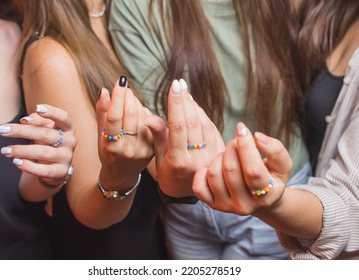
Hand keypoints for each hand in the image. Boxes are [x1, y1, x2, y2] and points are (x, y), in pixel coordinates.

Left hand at [0, 104, 75, 187]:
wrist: (56, 166)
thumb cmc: (48, 142)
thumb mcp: (45, 129)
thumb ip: (37, 121)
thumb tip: (25, 121)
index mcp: (67, 128)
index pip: (63, 118)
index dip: (52, 112)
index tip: (37, 107)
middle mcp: (70, 141)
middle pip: (45, 134)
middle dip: (22, 131)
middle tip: (1, 130)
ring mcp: (66, 157)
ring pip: (43, 152)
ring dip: (21, 150)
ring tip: (5, 150)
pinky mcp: (61, 172)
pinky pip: (44, 170)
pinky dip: (28, 166)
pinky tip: (16, 162)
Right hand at [96, 76, 153, 189]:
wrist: (122, 174)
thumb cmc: (108, 151)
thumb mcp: (100, 134)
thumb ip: (102, 112)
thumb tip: (105, 90)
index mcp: (111, 146)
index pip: (114, 116)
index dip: (118, 97)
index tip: (120, 81)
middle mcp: (128, 149)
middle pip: (131, 114)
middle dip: (128, 96)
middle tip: (124, 88)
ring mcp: (143, 150)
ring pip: (143, 116)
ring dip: (137, 103)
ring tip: (130, 100)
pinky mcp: (154, 148)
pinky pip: (152, 123)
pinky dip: (145, 112)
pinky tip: (139, 111)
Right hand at [146, 79, 224, 197]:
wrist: (186, 192)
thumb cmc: (168, 173)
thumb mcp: (158, 158)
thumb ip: (157, 136)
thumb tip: (149, 117)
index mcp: (178, 162)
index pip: (178, 127)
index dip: (176, 104)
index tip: (174, 86)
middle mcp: (197, 160)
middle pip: (192, 123)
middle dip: (185, 101)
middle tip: (179, 84)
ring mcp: (211, 158)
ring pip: (205, 124)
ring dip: (195, 106)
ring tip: (185, 93)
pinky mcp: (220, 154)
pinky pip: (212, 129)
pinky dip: (203, 115)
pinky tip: (194, 105)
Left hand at [193, 122, 291, 213]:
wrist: (260, 199)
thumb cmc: (271, 176)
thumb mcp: (282, 165)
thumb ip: (275, 150)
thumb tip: (257, 136)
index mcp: (265, 195)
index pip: (252, 170)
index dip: (246, 146)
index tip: (241, 128)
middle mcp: (245, 205)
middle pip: (230, 170)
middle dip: (231, 148)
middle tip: (236, 142)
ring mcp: (226, 206)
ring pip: (214, 174)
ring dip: (219, 157)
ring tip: (228, 156)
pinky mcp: (212, 205)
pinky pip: (199, 187)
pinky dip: (203, 173)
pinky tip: (215, 167)